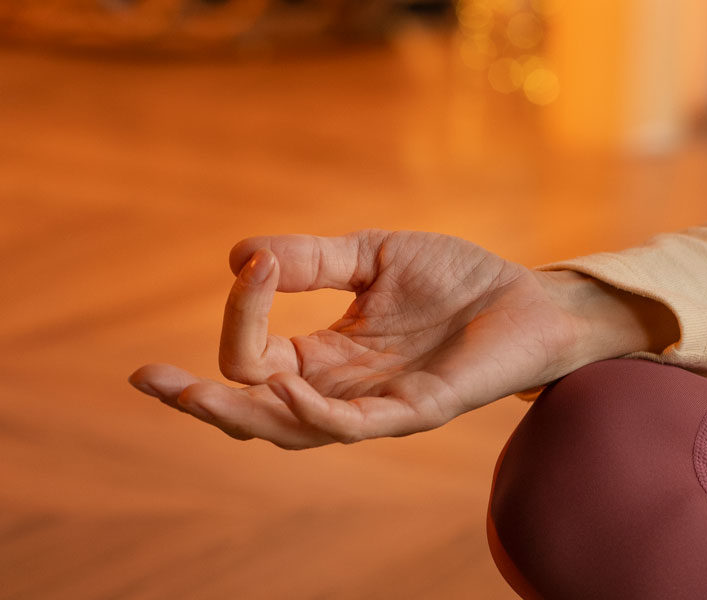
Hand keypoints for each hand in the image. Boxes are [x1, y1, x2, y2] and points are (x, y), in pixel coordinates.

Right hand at [129, 230, 676, 448]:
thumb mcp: (373, 257)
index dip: (243, 313)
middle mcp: (343, 389)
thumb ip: (312, 261)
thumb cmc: (458, 279)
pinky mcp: (416, 411)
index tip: (251, 264)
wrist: (529, 295)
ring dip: (239, 413)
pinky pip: (353, 425)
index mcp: (328, 356)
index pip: (257, 356)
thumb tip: (237, 257)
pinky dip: (313, 410)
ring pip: (292, 430)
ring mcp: (377, 407)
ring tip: (190, 393)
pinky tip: (285, 383)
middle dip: (199, 400)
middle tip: (148, 380)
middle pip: (256, 411)